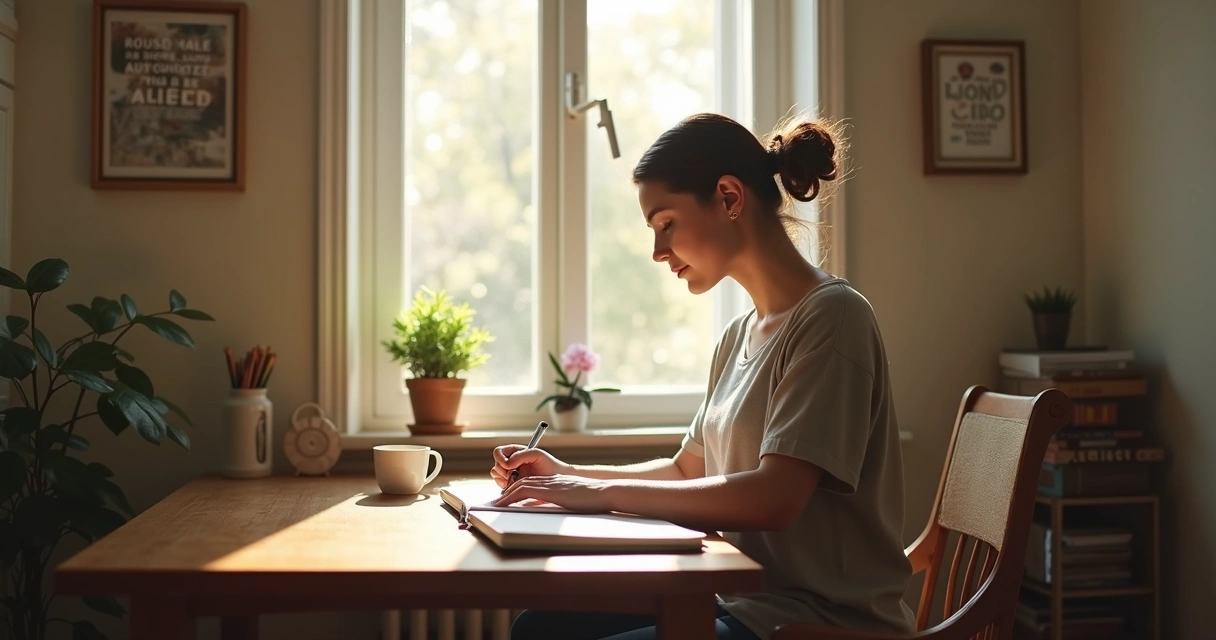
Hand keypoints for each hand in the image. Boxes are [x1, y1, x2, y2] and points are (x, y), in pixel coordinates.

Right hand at [490, 445, 571, 488]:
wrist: (556, 479)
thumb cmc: (549, 465)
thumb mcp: (536, 454)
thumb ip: (520, 455)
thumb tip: (507, 463)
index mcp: (515, 452)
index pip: (498, 452)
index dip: (500, 458)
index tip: (508, 465)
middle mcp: (511, 462)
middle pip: (496, 464)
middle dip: (502, 471)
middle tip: (513, 475)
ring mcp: (510, 474)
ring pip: (496, 475)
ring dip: (503, 479)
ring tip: (516, 480)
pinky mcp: (512, 485)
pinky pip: (501, 485)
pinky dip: (505, 486)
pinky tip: (516, 485)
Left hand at [493, 474, 613, 511]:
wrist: (603, 492)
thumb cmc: (595, 499)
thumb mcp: (577, 499)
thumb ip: (566, 501)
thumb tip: (561, 508)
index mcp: (557, 482)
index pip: (533, 483)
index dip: (520, 489)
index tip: (510, 498)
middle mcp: (550, 480)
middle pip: (523, 482)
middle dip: (509, 492)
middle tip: (498, 501)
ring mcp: (549, 484)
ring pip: (520, 485)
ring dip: (506, 494)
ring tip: (496, 504)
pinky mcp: (549, 490)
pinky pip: (524, 491)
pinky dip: (511, 497)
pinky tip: (504, 504)